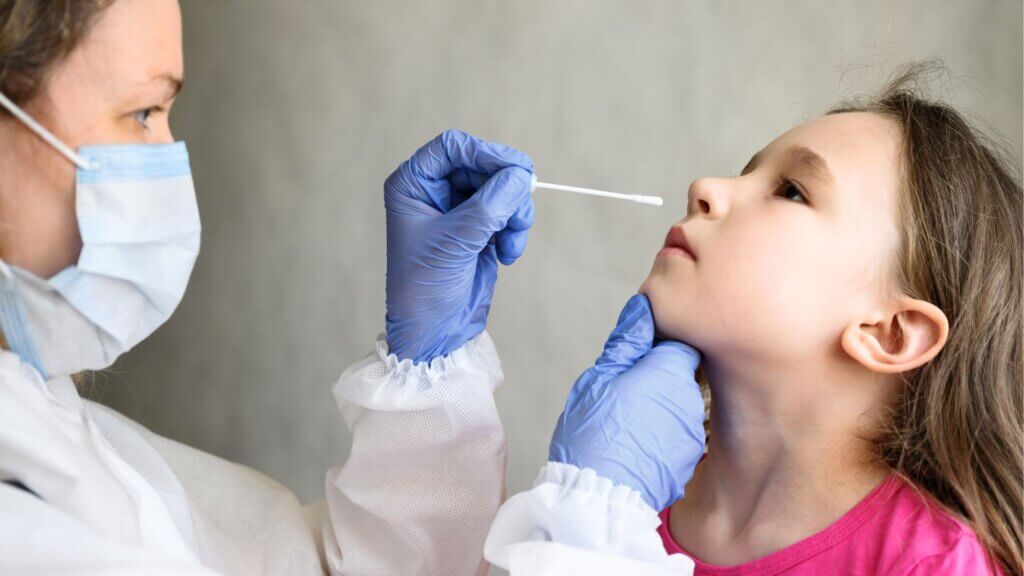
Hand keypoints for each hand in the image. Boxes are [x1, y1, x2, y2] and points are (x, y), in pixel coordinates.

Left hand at [384, 130, 533, 362]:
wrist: (434, 332)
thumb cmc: (426, 287)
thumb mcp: (456, 241)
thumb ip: (490, 204)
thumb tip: (521, 176)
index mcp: (413, 185)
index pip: (452, 148)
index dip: (485, 153)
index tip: (515, 169)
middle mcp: (434, 192)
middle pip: (483, 166)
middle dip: (506, 190)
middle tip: (520, 211)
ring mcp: (459, 210)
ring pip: (502, 189)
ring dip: (515, 213)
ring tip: (511, 242)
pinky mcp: (480, 229)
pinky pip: (509, 213)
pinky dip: (515, 230)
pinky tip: (507, 254)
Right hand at [549, 294, 705, 511]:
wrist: (598, 497)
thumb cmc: (592, 433)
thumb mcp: (598, 378)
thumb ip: (627, 341)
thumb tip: (643, 308)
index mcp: (670, 372)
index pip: (680, 342)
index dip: (658, 347)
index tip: (635, 359)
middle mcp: (690, 399)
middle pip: (680, 375)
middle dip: (656, 379)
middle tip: (623, 393)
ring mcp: (692, 433)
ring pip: (677, 407)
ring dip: (658, 409)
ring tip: (626, 424)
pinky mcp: (688, 461)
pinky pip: (676, 436)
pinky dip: (660, 437)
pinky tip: (635, 446)